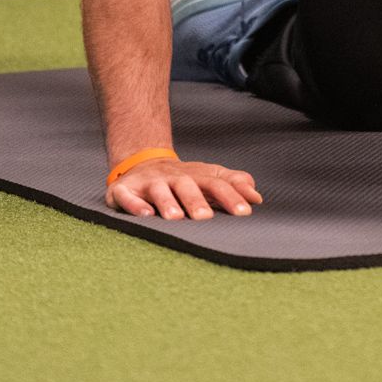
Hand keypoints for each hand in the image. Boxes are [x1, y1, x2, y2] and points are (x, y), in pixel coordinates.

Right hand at [105, 158, 262, 220]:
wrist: (143, 163)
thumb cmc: (183, 179)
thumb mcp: (208, 177)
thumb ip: (232, 184)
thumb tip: (256, 196)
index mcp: (196, 176)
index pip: (216, 183)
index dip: (230, 196)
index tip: (244, 212)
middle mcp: (173, 177)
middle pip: (187, 186)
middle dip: (196, 201)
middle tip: (205, 218)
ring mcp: (149, 183)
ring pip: (158, 191)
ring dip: (167, 203)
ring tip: (175, 218)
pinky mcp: (125, 190)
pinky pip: (127, 196)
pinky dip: (135, 205)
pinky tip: (145, 215)